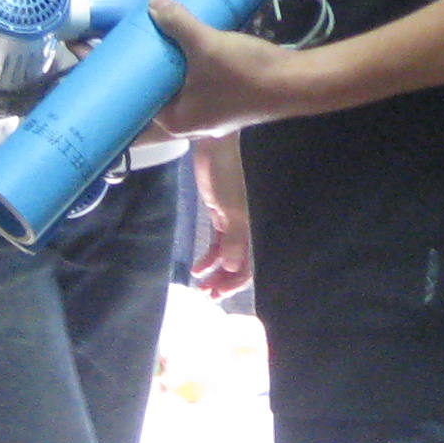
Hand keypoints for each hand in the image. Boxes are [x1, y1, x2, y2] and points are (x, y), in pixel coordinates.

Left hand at [147, 0, 315, 138]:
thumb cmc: (245, 72)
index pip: (142, 99)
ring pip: (185, 85)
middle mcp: (193, 123)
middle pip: (164, 90)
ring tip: (167, 35)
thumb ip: (179, 23)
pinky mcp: (232, 102)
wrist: (296, 82)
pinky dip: (197, 66)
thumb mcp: (207, 44)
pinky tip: (196, 44)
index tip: (126, 52)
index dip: (132, 75)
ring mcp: (214, 114)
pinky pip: (204, 82)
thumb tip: (153, 2)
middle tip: (145, 37)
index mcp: (177, 120)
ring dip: (178, 63)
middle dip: (156, 64)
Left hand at [190, 135, 253, 293]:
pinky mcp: (217, 213)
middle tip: (206, 296)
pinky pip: (217, 243)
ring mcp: (229, 222)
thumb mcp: (227, 209)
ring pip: (225, 256)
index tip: (217, 295)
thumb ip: (232, 238)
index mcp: (246, 229)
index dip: (234, 284)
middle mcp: (241, 229)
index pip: (246, 266)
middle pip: (236, 265)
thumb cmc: (222, 174)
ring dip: (215, 273)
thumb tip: (234, 269)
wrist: (213, 146)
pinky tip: (197, 266)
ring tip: (200, 286)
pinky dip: (208, 257)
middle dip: (222, 282)